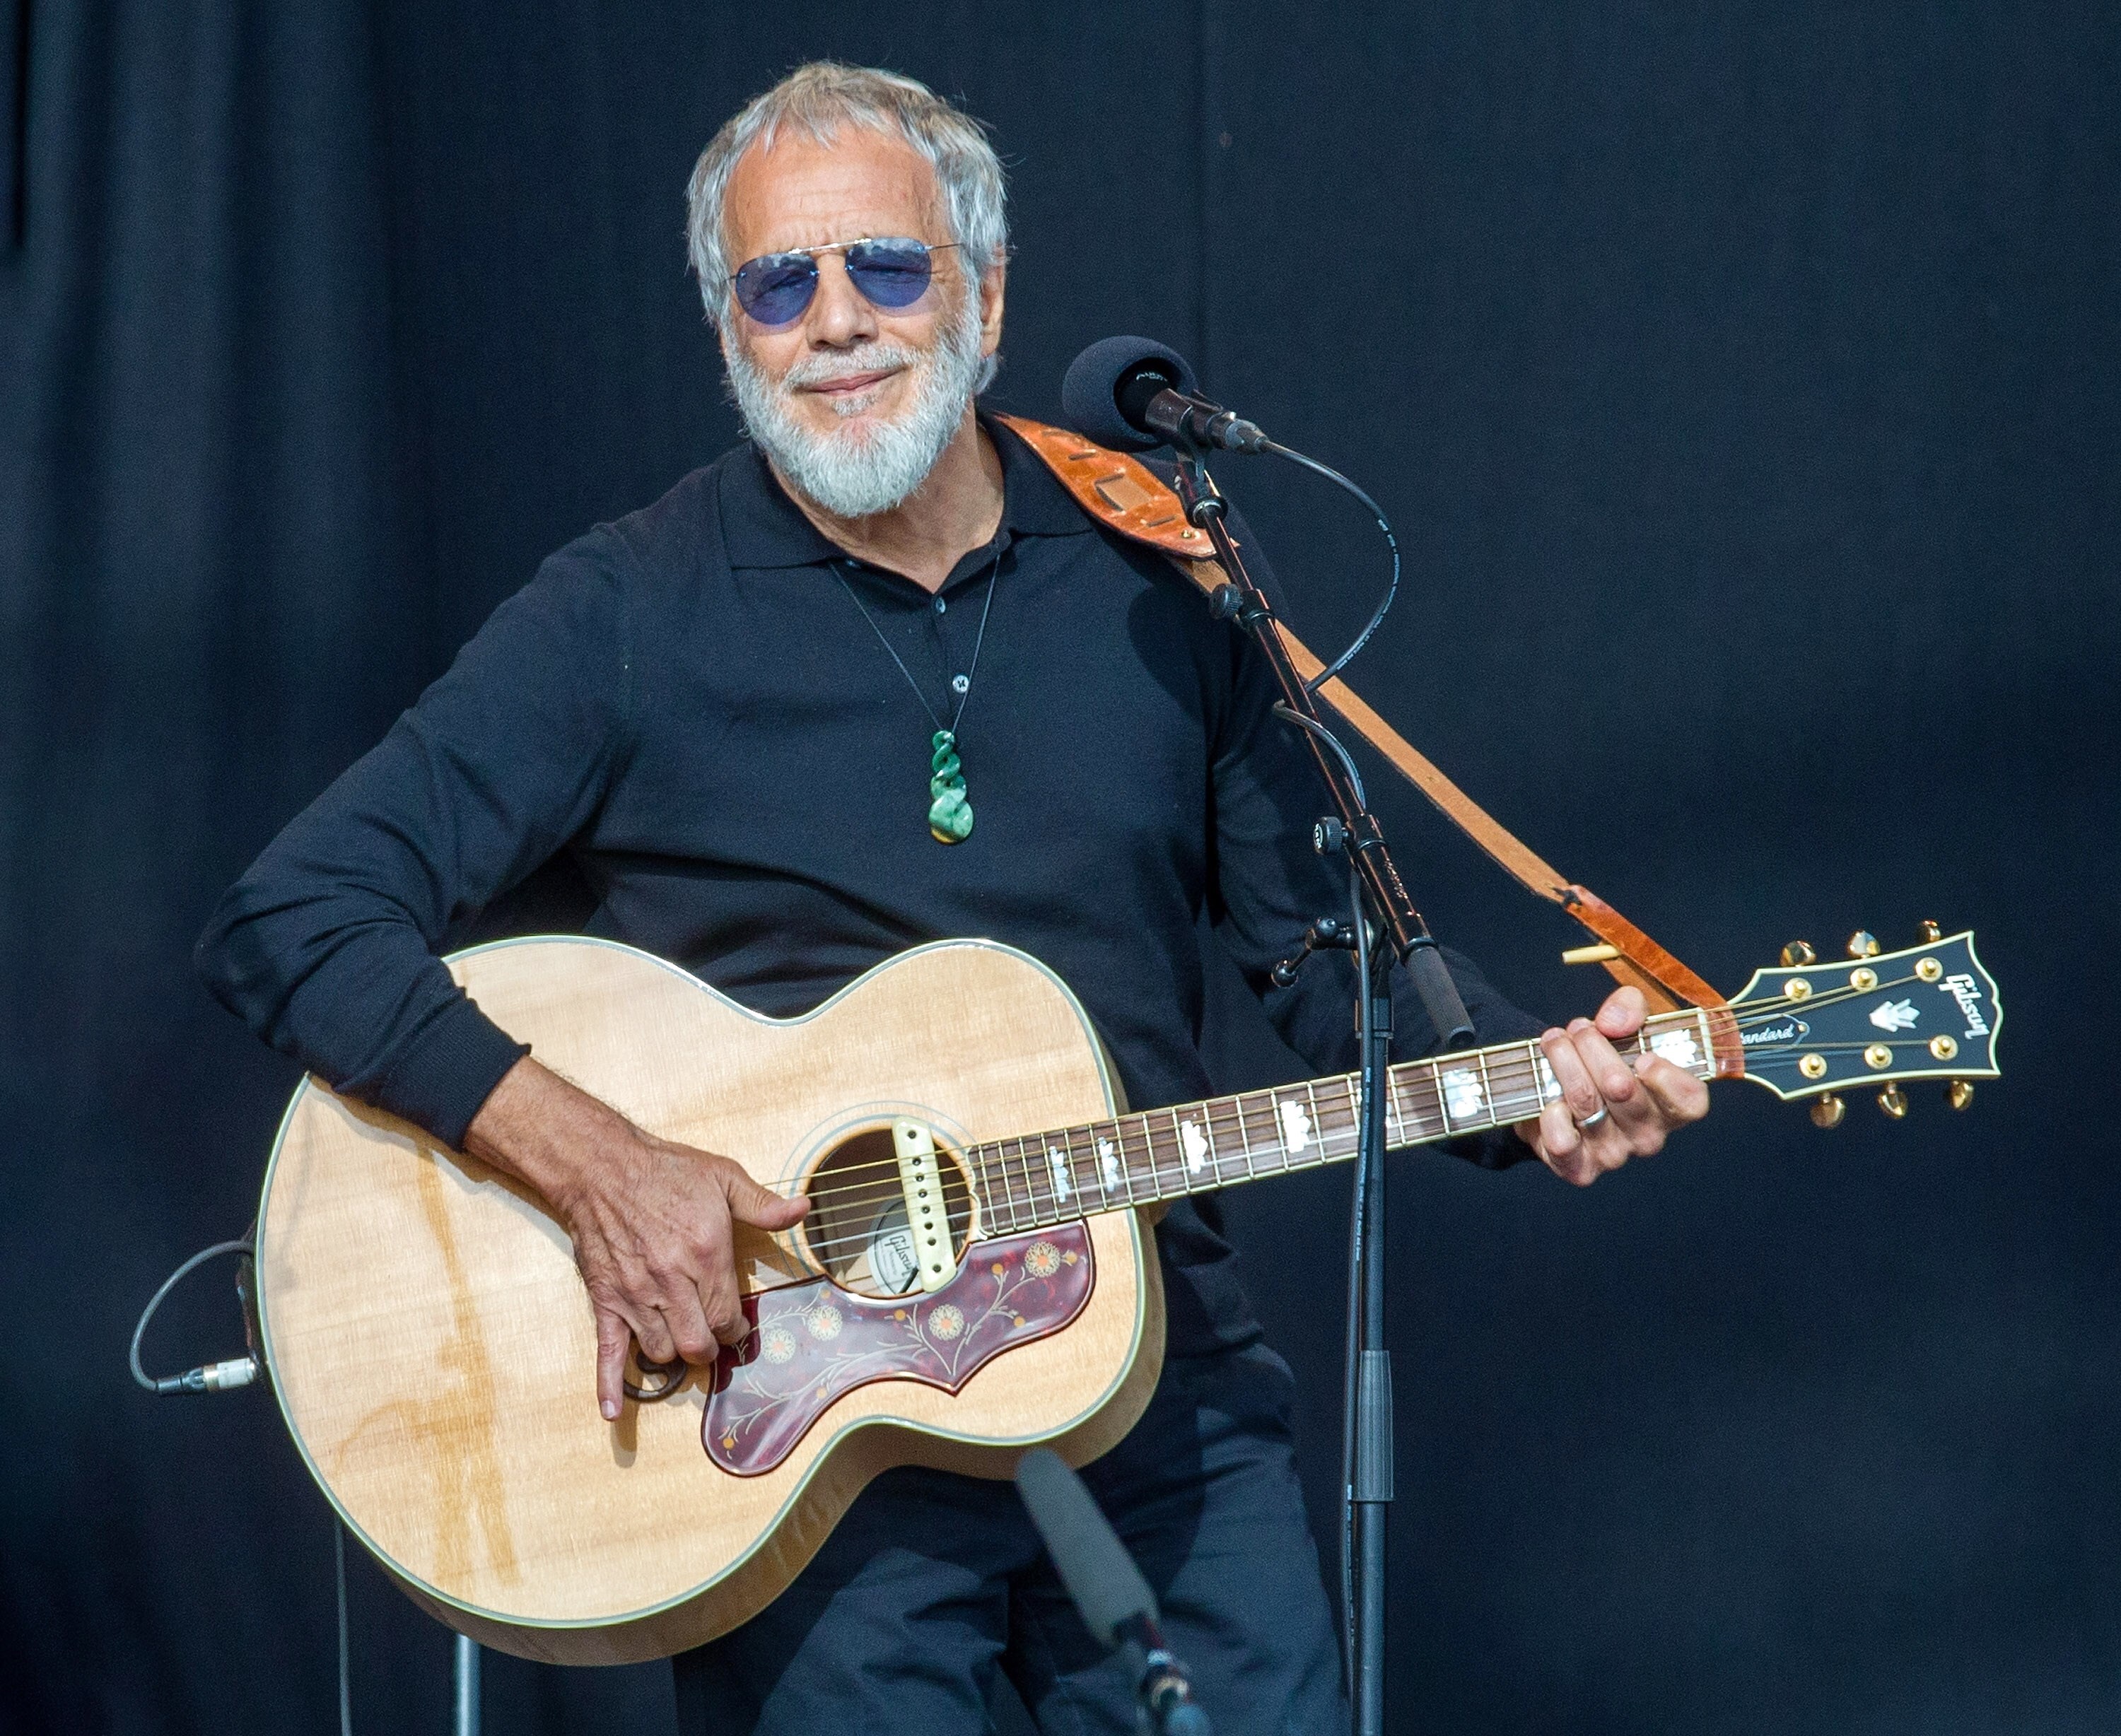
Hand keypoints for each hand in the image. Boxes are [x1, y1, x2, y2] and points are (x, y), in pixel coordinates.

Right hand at [464, 1058, 808, 1418]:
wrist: (601, 1167)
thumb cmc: (665, 1171)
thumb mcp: (723, 1176)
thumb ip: (762, 1204)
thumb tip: (803, 1209)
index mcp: (706, 1256)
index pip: (728, 1317)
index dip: (736, 1328)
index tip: (736, 1325)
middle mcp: (672, 1283)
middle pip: (698, 1345)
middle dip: (709, 1349)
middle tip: (710, 1338)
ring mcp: (636, 1296)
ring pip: (661, 1353)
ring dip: (674, 1354)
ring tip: (679, 1339)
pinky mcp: (606, 1301)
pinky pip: (607, 1352)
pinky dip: (609, 1386)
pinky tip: (614, 1412)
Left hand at [1514, 985, 1709, 1184]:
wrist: (1549, 1093)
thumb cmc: (1600, 1058)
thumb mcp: (1622, 1024)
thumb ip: (1629, 1009)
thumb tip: (1613, 1024)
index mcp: (1670, 1104)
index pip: (1690, 1102)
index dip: (1669, 1079)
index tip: (1642, 1055)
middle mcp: (1648, 1134)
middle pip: (1622, 1089)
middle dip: (1593, 1048)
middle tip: (1578, 1028)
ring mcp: (1614, 1154)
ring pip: (1586, 1101)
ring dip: (1564, 1062)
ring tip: (1554, 1041)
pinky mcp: (1579, 1168)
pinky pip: (1563, 1142)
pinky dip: (1550, 1114)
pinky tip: (1548, 1098)